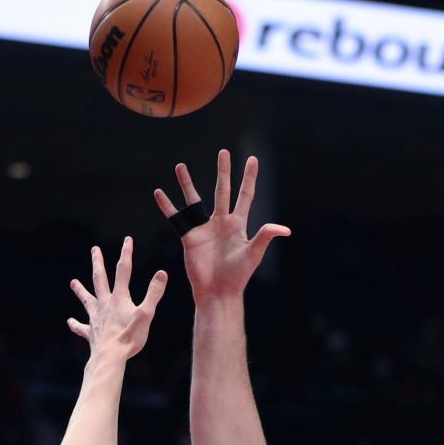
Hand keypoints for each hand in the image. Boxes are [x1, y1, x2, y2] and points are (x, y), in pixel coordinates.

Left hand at [68, 237, 166, 360]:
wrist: (110, 357)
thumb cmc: (129, 337)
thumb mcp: (146, 314)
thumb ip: (154, 293)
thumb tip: (162, 273)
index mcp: (119, 298)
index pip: (124, 270)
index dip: (126, 254)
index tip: (127, 239)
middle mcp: (104, 304)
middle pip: (99, 279)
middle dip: (98, 263)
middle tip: (94, 250)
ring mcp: (96, 318)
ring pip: (86, 300)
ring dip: (80, 291)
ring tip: (73, 283)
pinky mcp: (91, 333)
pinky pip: (81, 327)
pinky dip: (75, 324)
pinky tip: (70, 321)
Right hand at [154, 150, 290, 302]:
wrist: (217, 292)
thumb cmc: (237, 276)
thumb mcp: (253, 254)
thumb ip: (265, 237)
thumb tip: (284, 229)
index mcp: (238, 224)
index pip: (245, 195)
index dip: (249, 178)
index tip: (252, 159)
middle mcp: (220, 222)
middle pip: (222, 190)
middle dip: (223, 172)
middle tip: (223, 152)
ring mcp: (204, 228)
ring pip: (194, 200)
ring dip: (187, 183)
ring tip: (180, 166)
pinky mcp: (189, 237)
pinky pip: (176, 218)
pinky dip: (167, 206)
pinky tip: (159, 193)